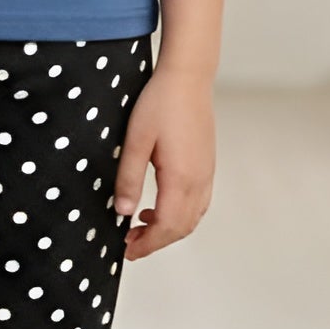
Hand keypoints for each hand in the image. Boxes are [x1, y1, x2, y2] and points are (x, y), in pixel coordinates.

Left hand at [112, 65, 214, 259]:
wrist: (188, 78)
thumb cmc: (161, 102)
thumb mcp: (135, 140)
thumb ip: (128, 178)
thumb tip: (122, 211)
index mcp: (181, 178)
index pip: (167, 226)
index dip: (148, 244)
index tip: (128, 250)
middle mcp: (200, 180)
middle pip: (182, 228)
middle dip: (156, 241)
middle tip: (130, 243)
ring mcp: (206, 173)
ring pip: (192, 217)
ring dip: (169, 229)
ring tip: (141, 226)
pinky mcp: (206, 165)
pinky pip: (198, 202)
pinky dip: (180, 214)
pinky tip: (160, 206)